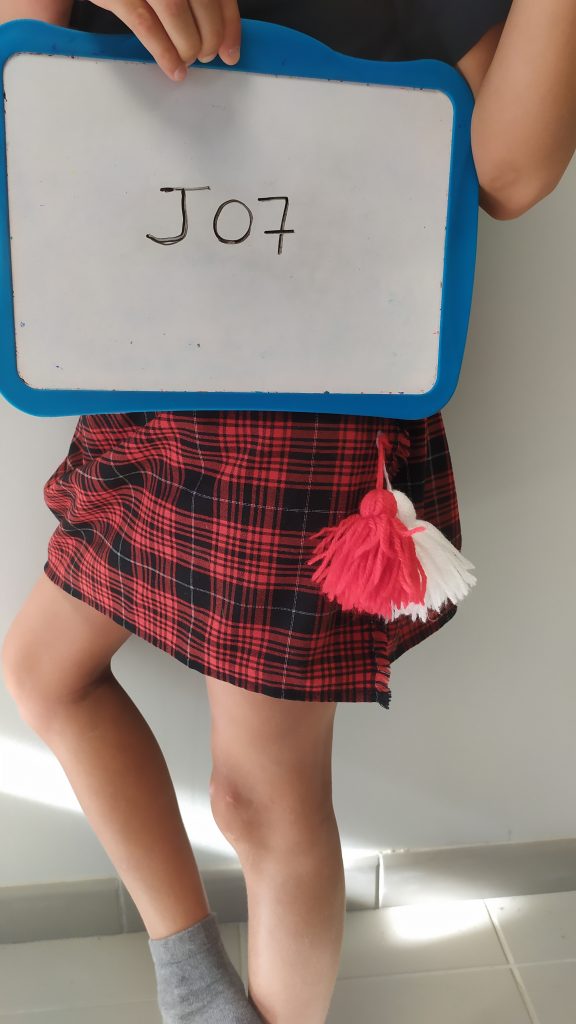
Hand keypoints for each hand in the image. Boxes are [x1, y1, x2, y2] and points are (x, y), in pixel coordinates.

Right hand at [92, 0, 240, 80]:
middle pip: (203, 2)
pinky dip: (165, 52)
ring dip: (188, 46)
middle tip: (204, 55)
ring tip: (187, 60)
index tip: (231, 52)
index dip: (229, 26)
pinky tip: (174, 68)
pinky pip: (147, 25)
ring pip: (177, 13)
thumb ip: (195, 1)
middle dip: (210, 38)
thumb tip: (222, 37)